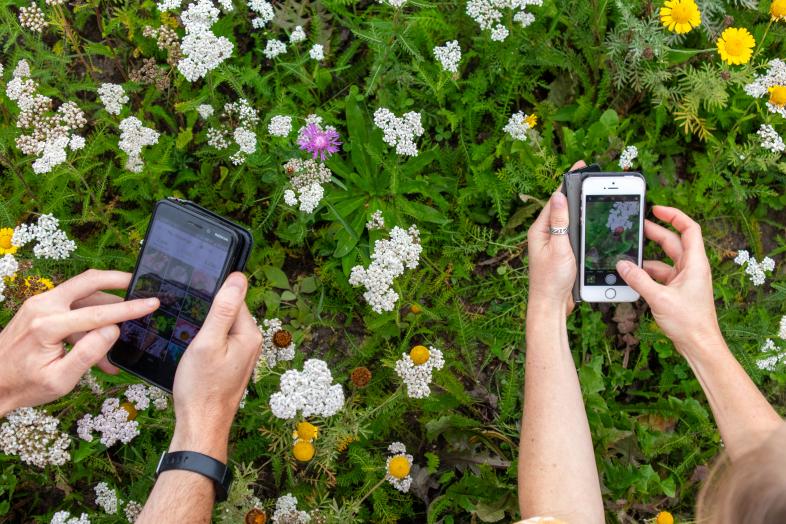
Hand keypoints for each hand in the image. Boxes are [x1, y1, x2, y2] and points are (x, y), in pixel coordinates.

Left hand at [0, 270, 159, 415]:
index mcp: (48, 325)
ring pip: (82, 293)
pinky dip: (91, 317)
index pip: (98, 312)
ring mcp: (39, 305)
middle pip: (88, 282)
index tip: (152, 302)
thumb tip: (113, 330)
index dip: (129, 308)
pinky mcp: (39, 309)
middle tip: (141, 283)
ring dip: (107, 303)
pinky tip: (104, 340)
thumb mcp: (60, 380)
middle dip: (118, 279)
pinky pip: (72, 306)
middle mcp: (42, 307)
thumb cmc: (25, 386)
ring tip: (128, 321)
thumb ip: (88, 353)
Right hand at [170, 273, 262, 460]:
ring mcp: (241, 355)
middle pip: (228, 313)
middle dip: (208, 316)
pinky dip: (205, 344)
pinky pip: (218, 343)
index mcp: (249, 334)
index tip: (195, 307)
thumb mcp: (208, 343)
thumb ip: (223, 310)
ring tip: (191, 346)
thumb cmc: (201, 387)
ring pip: (221, 329)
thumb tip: (238, 278)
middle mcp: (251, 343)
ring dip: (205, 331)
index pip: (234, 299)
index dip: (212, 299)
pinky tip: (194, 355)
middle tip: (191, 332)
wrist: (200, 424)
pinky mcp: (230, 364)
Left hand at [527, 161, 584, 314]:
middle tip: (592, 177)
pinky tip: (592, 221)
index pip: (555, 199)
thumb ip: (559, 223)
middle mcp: (544, 233)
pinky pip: (572, 232)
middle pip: (562, 207)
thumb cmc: (551, 279)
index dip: (568, 182)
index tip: (579, 168)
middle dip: (576, 192)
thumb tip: (558, 197)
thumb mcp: (558, 248)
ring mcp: (552, 242)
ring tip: (594, 193)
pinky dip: (581, 225)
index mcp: (539, 230)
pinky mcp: (561, 252)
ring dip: (580, 208)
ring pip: (568, 220)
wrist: (551, 304)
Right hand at [616, 206, 719, 353]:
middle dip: (655, 233)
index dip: (674, 216)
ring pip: (663, 260)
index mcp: (695, 263)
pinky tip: (632, 276)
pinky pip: (659, 275)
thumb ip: (638, 279)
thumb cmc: (689, 322)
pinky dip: (646, 274)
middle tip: (636, 226)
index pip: (688, 229)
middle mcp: (691, 268)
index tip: (656, 209)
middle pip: (673, 242)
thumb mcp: (659, 298)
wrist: (699, 345)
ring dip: (646, 258)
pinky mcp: (677, 290)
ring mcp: (684, 279)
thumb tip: (622, 265)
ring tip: (627, 255)